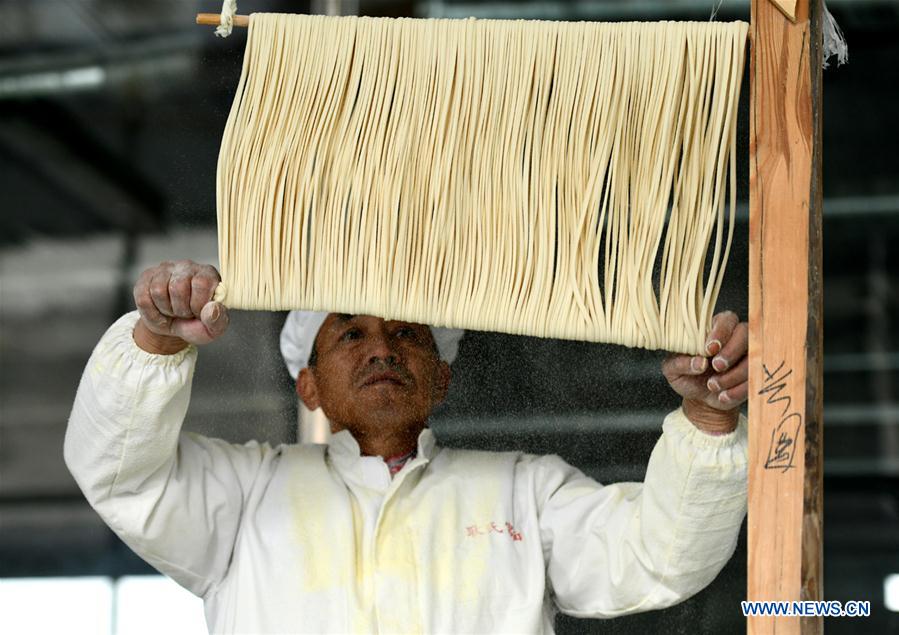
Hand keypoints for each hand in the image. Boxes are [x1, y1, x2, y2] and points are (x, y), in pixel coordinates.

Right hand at [132, 260, 228, 353]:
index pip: (201, 283)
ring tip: (173, 311)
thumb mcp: (212, 329)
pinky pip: (143, 297)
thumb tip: (212, 309)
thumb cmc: (196, 324)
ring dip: (166, 310)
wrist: (173, 326)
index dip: (198, 305)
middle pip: (178, 287)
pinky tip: (160, 310)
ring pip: (158, 290)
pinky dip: (151, 312)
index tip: (198, 314)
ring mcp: (165, 269)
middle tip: (184, 314)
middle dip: (180, 309)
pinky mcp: (147, 276)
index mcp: (208, 275)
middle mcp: (187, 266)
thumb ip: (217, 321)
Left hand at [661, 311, 747, 432]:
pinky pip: (756, 378)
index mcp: (712, 330)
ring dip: (733, 374)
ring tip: (713, 386)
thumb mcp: (673, 370)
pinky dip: (739, 390)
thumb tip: (699, 362)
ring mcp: (747, 356)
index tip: (709, 349)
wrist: (700, 401)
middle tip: (717, 366)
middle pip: (745, 332)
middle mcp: (734, 339)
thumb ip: (680, 363)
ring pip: (753, 357)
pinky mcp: (754, 374)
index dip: (720, 332)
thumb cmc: (687, 377)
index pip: (725, 320)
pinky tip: (723, 396)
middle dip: (731, 351)